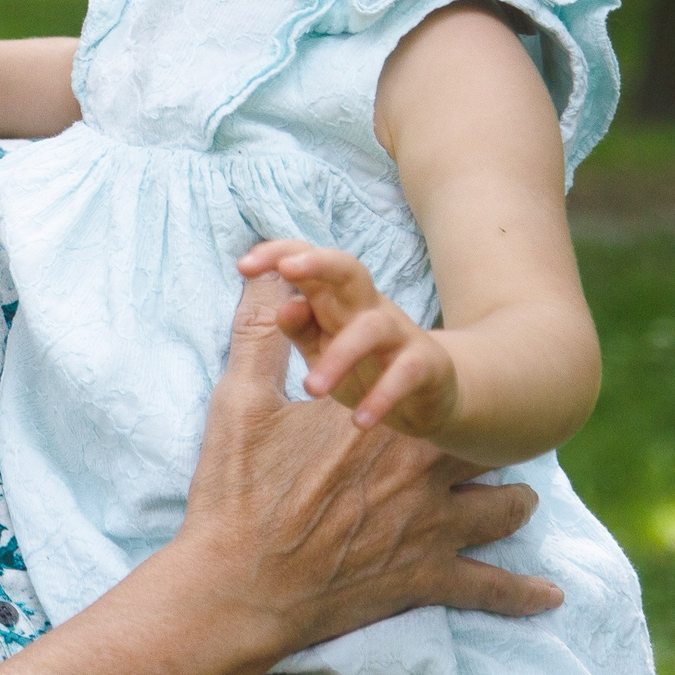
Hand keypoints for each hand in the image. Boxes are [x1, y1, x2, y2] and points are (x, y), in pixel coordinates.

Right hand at [171, 273, 555, 662]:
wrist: (241, 586)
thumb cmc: (236, 493)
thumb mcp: (239, 402)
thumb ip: (257, 335)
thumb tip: (263, 280)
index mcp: (380, 420)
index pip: (420, 385)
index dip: (422, 384)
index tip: (425, 385)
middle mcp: (420, 468)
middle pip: (476, 445)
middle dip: (482, 441)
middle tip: (487, 437)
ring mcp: (432, 527)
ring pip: (500, 509)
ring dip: (513, 503)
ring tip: (521, 499)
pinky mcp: (429, 579)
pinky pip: (492, 588)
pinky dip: (524, 593)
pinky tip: (551, 594)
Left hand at [237, 240, 458, 437]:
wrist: (431, 394)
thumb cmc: (363, 364)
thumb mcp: (322, 346)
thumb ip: (300, 327)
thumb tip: (283, 306)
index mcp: (336, 299)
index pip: (308, 261)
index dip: (277, 254)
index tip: (242, 265)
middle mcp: (368, 307)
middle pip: (349, 269)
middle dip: (318, 262)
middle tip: (287, 270)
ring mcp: (400, 333)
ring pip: (372, 328)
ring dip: (339, 356)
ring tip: (311, 389)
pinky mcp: (425, 364)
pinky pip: (405, 373)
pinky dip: (381, 397)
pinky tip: (359, 420)